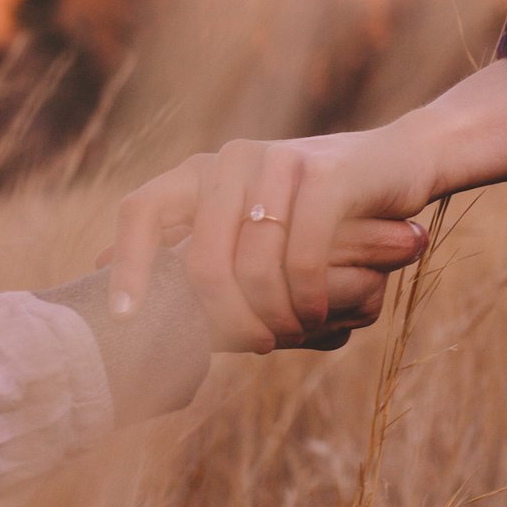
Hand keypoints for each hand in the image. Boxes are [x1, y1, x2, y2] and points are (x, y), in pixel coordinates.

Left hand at [108, 126, 441, 353]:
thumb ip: (194, 251)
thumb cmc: (320, 214)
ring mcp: (278, 162)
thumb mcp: (253, 229)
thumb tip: (105, 286)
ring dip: (275, 317)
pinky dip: (306, 301)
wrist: (401, 164)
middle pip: (201, 262)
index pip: (140, 210)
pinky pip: (301, 260)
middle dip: (228, 320)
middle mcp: (233, 160)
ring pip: (253, 268)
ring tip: (292, 333)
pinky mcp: (327, 177)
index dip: (127, 266)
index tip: (126, 319)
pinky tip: (317, 316)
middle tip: (255, 346)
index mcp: (203, 171)